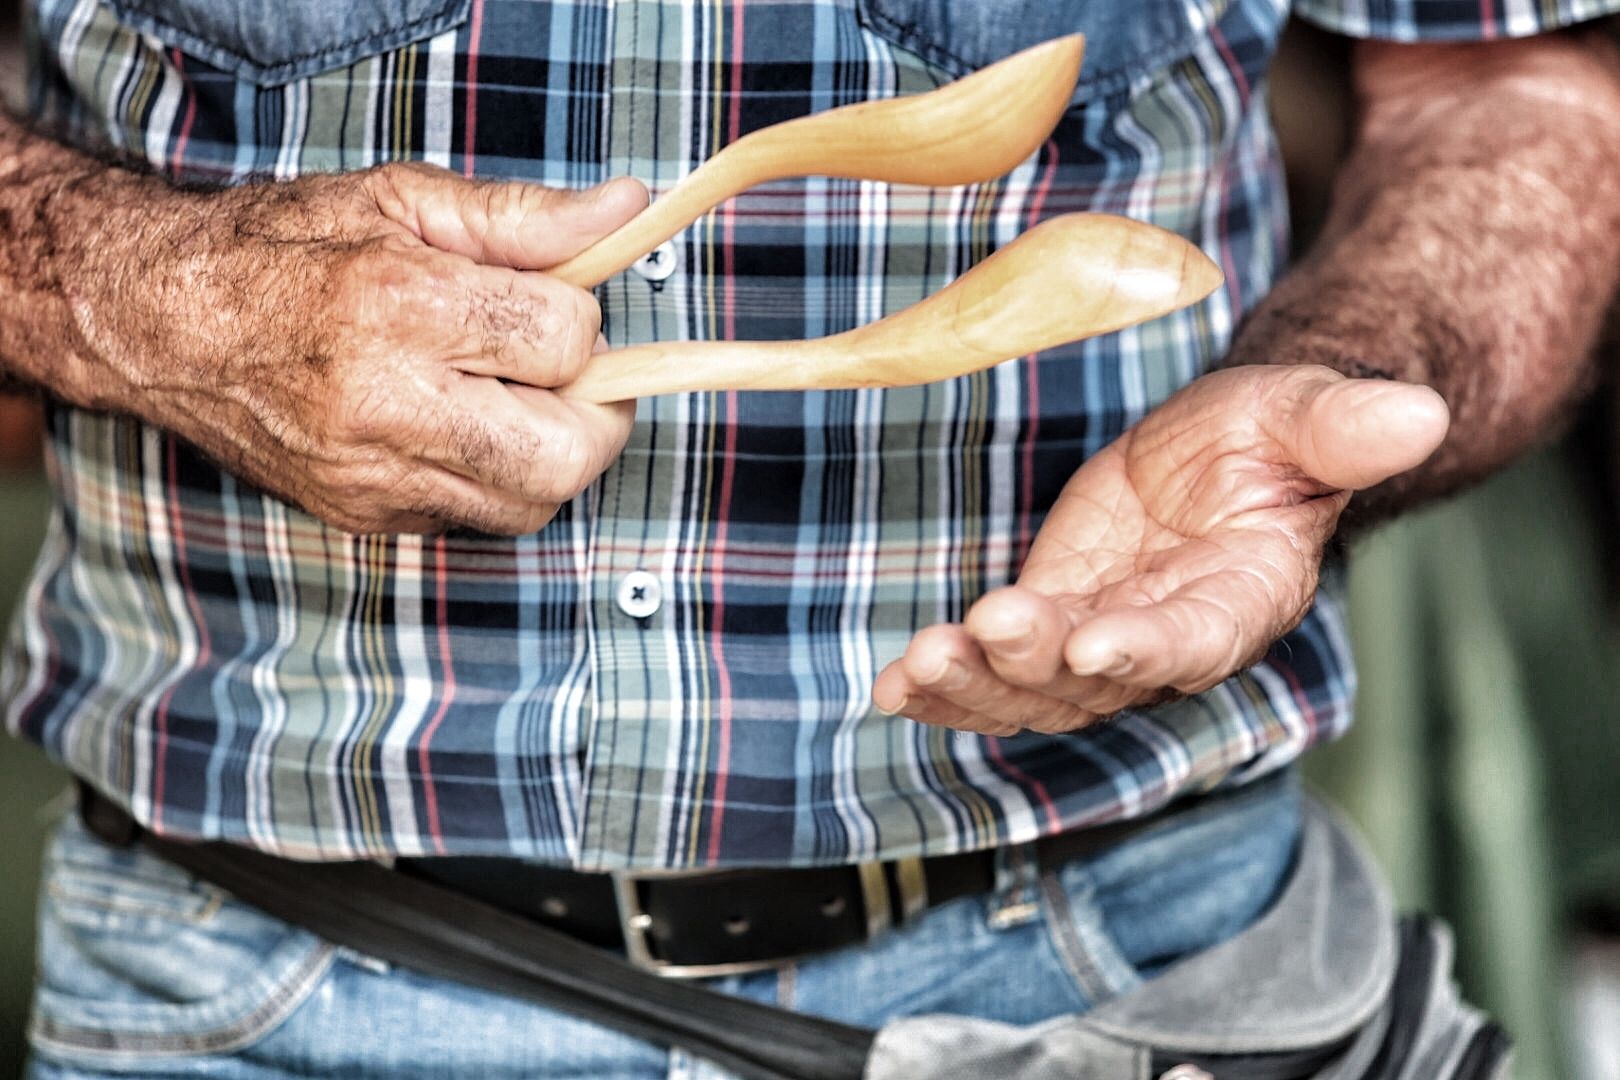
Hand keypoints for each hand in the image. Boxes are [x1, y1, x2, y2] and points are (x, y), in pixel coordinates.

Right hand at [72, 161, 647, 533]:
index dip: (578, 318)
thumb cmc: (284, 250)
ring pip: (533, 502)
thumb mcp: (403, 200)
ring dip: (552, 450)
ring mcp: (373, 475)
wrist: (162, 324)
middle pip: (566, 453)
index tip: (551, 300)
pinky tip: (462, 425)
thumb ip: (524, 216)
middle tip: (566, 369)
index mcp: (398, 306)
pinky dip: (495, 476)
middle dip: (596, 411)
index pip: (563, 340)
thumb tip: (625, 214)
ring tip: (513, 394)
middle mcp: (385, 404)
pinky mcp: (366, 516)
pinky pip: (478, 517)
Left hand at [872, 365, 1448, 734]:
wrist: (1222, 451)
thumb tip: (1418, 413)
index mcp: (1240, 600)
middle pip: (1096, 684)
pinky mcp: (1049, 623)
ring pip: (1034, 693)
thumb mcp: (1301, 415)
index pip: (1196, 640)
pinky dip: (946, 682)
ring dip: (975, 685)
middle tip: (978, 633)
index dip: (1146, 649)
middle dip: (1032, 668)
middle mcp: (1166, 640)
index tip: (1093, 646)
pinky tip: (893, 686)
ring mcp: (1099, 640)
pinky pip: (996, 670)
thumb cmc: (1269, 436)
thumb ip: (1342, 428)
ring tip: (916, 666)